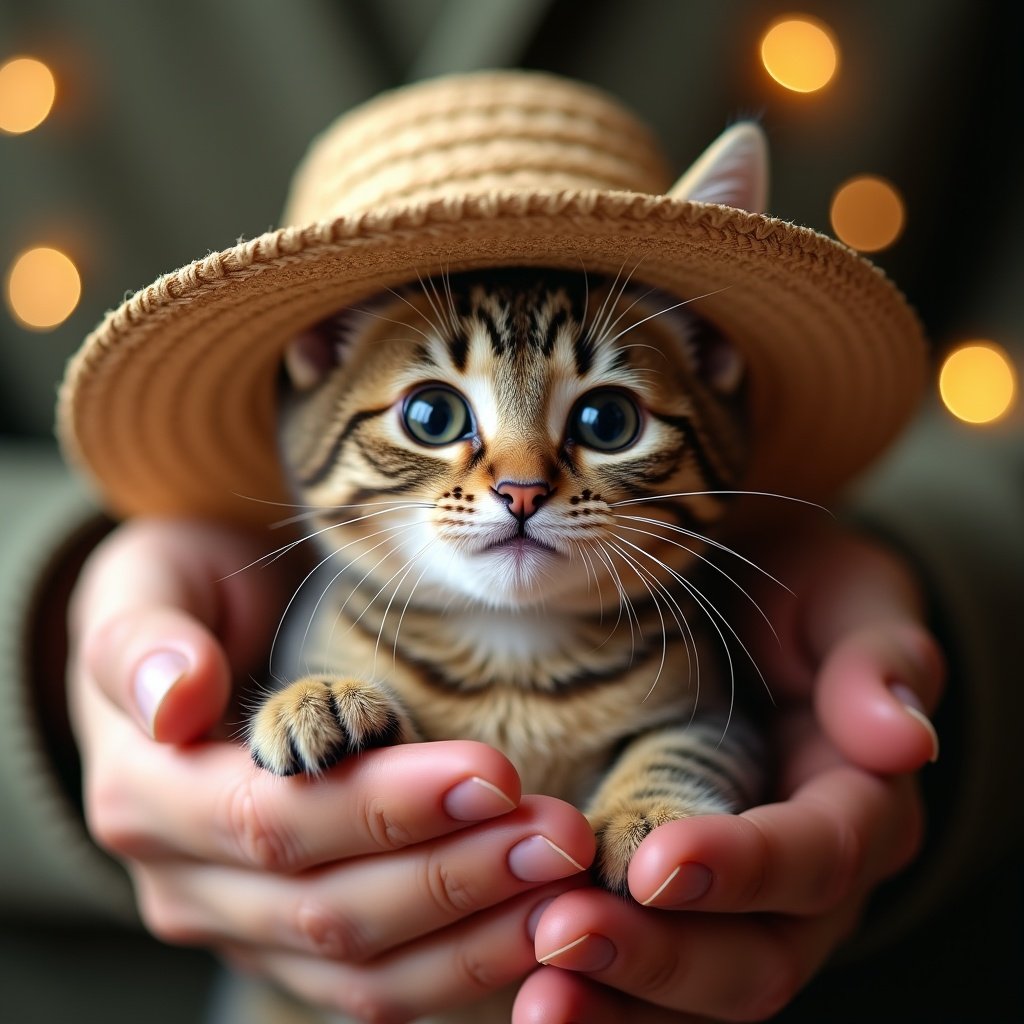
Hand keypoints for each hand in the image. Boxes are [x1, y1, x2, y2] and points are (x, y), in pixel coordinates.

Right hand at [69, 519, 594, 1021]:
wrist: (192, 648)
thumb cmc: (182, 600)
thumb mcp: (145, 588)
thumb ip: (144, 641)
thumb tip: (175, 698)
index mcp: (145, 799)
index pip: (274, 822)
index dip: (385, 808)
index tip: (493, 772)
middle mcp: (185, 886)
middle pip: (328, 908)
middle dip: (456, 874)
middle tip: (560, 834)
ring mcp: (240, 928)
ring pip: (361, 970)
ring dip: (475, 934)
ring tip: (566, 883)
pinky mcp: (291, 946)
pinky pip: (379, 984)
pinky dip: (461, 966)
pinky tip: (535, 927)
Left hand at [514, 529, 944, 1022]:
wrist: (748, 600)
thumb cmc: (801, 593)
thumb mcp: (849, 598)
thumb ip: (878, 659)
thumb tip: (906, 742)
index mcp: (859, 806)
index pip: (816, 858)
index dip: (742, 867)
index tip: (654, 861)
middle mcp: (807, 881)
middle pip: (757, 957)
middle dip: (663, 956)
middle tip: (563, 937)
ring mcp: (744, 907)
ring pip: (701, 992)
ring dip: (620, 1001)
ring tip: (539, 998)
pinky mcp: (683, 911)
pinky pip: (653, 981)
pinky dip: (601, 996)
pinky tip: (531, 993)